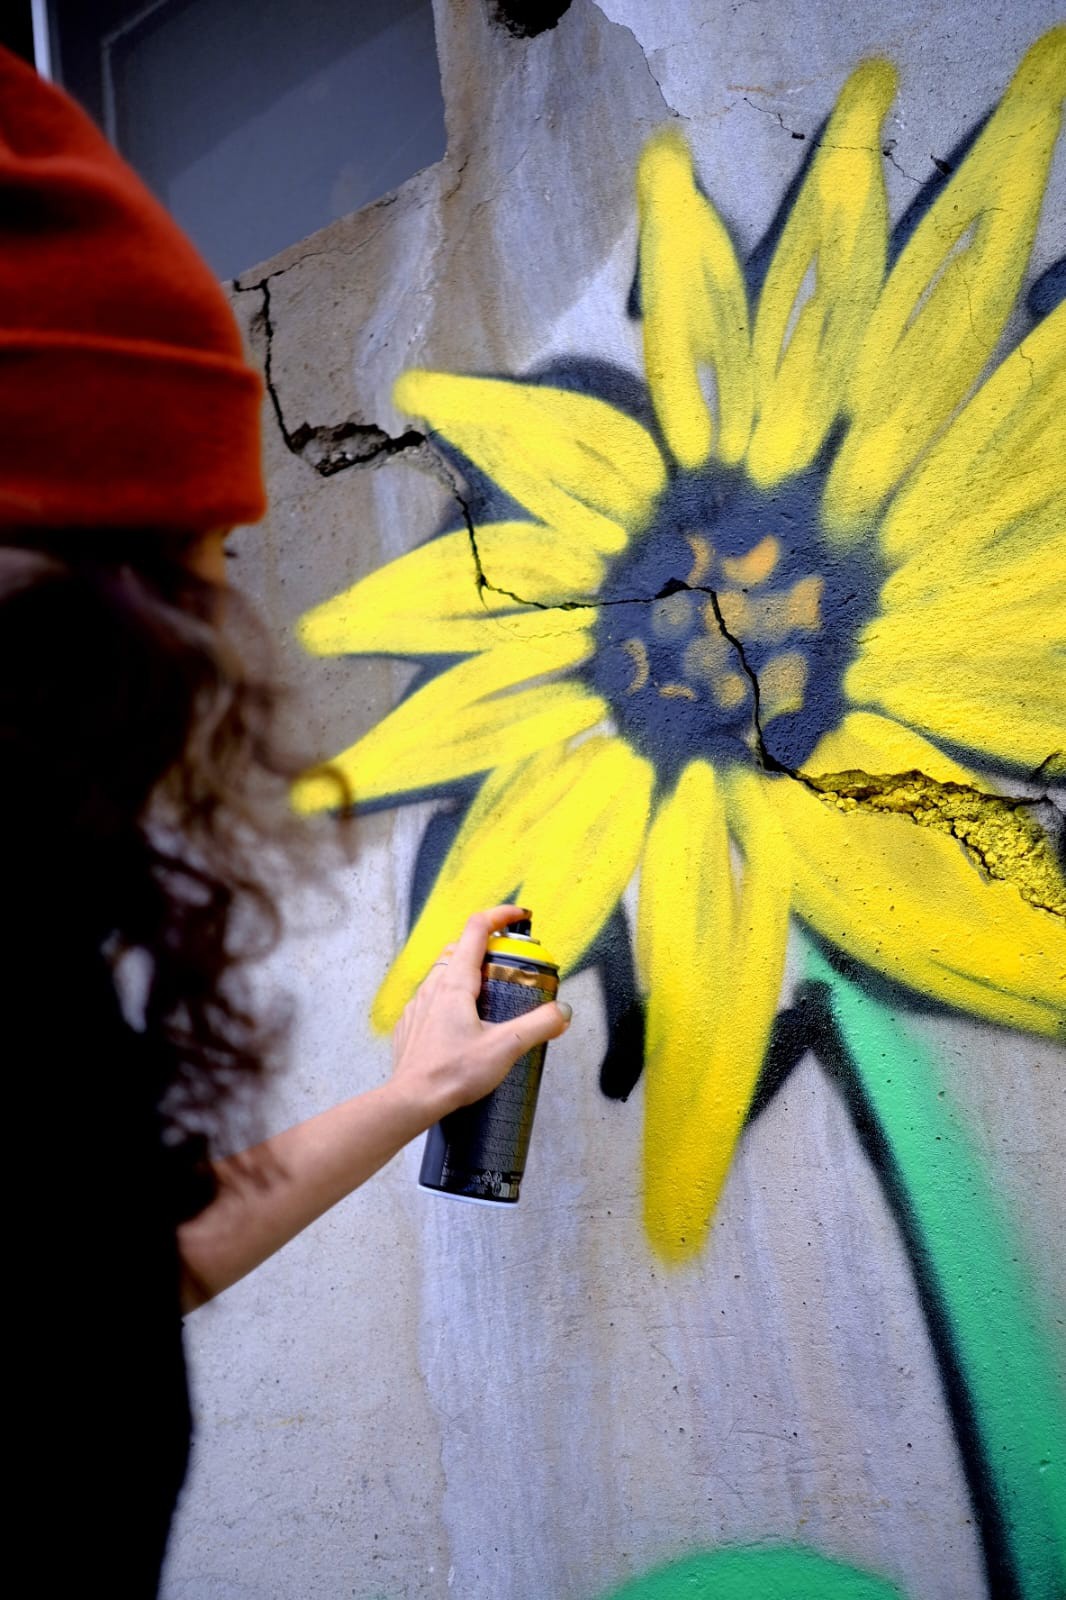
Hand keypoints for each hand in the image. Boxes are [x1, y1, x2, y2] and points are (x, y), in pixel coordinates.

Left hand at [390, 905, 571, 1123]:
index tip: (520, 916)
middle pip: (460, 949)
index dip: (500, 915)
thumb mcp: (505, 1048)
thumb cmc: (452, 1073)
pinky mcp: (411, 1024)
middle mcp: (433, 986)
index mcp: (455, 983)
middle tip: (510, 965)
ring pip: (443, 973)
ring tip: (490, 997)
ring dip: (468, 974)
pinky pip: (432, 998)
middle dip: (487, 948)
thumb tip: (562, 1012)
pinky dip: (451, 998)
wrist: (411, 1100)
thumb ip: (538, 1026)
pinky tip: (464, 1024)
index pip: (477, 929)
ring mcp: (417, 1005)